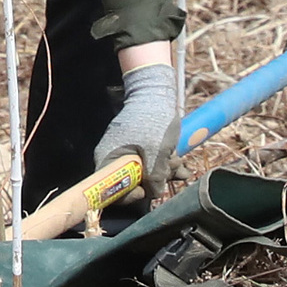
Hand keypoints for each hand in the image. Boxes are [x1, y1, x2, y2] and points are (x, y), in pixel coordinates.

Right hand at [93, 63, 179, 196]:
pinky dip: (164, 164)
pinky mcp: (139, 147)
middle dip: (154, 181)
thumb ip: (155, 178)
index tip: (145, 190)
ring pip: (144, 174)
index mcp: (108, 160)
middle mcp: (114, 159)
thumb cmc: (152, 120)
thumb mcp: (157, 152)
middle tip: (171, 170)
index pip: (111, 191)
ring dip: (164, 172)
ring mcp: (127, 152)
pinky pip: (150, 164)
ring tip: (178, 161)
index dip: (128, 196)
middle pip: (131, 184)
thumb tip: (155, 193)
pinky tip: (177, 159)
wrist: (155, 91)